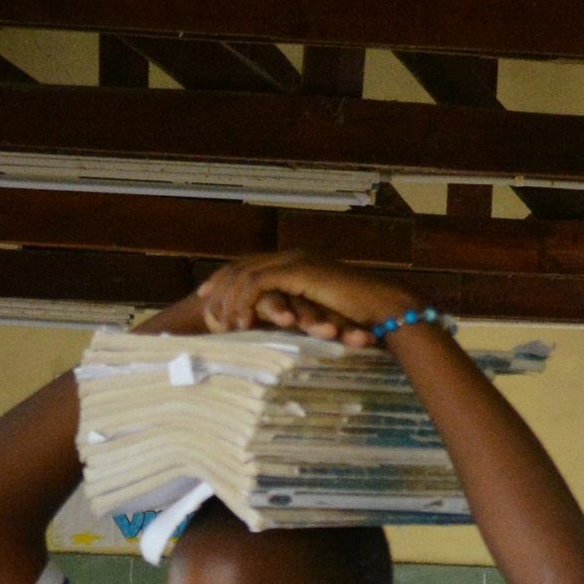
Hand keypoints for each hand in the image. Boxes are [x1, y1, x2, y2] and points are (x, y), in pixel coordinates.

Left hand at [141, 253, 420, 347]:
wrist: (383, 306)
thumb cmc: (360, 315)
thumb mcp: (322, 313)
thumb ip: (302, 313)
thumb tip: (288, 328)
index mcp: (296, 261)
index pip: (251, 265)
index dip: (226, 279)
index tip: (207, 296)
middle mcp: (292, 255)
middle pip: (241, 266)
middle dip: (218, 285)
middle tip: (201, 307)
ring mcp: (294, 260)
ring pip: (245, 274)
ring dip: (228, 299)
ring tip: (218, 324)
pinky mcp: (297, 272)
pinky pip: (258, 284)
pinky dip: (243, 301)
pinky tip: (237, 321)